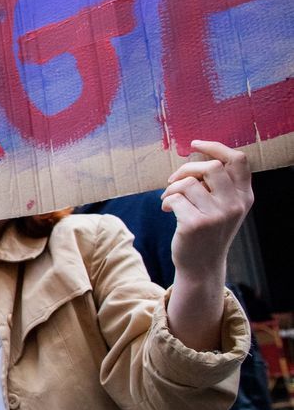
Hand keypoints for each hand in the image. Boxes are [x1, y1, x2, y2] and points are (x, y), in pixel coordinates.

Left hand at [163, 140, 252, 287]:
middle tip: (174, 180)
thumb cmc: (208, 231)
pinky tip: (166, 211)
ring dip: (172, 188)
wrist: (202, 265)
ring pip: (188, 183)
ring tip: (168, 199)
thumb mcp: (223, 207)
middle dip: (187, 168)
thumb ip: (219, 184)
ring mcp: (217, 215)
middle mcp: (235, 204)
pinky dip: (166, 201)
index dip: (216, 147)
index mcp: (244, 196)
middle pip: (211, 166)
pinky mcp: (196, 224)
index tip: (195, 143)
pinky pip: (174, 199)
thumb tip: (196, 155)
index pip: (238, 160)